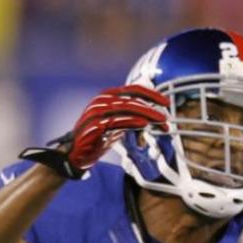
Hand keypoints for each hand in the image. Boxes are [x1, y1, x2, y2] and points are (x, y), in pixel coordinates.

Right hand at [20, 85, 169, 178]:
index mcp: (108, 97)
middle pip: (132, 99)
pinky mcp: (95, 126)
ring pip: (127, 108)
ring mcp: (97, 113)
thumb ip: (132, 116)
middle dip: (152, 107)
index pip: (133, 89)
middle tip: (166, 116)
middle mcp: (102, 101)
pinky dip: (132, 121)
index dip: (151, 94)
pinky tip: (144, 124)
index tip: (166, 102)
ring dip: (147, 114)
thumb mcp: (118, 123)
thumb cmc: (98, 137)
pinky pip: (117, 121)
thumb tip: (155, 116)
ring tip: (161, 122)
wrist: (76, 153)